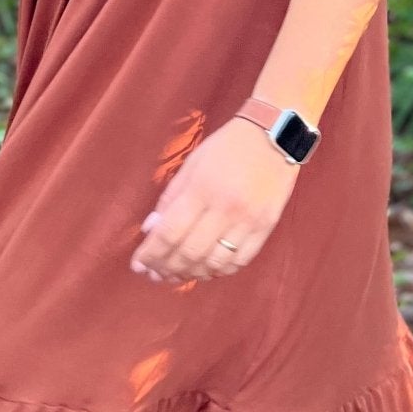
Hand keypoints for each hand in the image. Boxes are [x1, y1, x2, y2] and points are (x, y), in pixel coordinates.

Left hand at [130, 118, 300, 282]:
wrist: (274, 136)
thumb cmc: (226, 148)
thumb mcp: (191, 165)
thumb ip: (170, 199)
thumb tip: (151, 231)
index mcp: (201, 189)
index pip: (169, 232)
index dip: (150, 254)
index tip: (138, 264)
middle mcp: (225, 208)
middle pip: (190, 253)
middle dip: (166, 269)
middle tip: (154, 274)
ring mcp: (248, 220)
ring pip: (214, 263)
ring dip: (191, 274)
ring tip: (177, 275)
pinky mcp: (266, 227)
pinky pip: (239, 261)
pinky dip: (219, 271)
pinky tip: (206, 269)